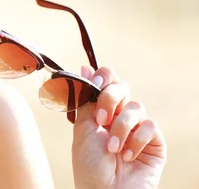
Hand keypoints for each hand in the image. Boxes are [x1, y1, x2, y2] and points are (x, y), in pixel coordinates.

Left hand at [71, 66, 166, 188]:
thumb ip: (86, 100)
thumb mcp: (82, 129)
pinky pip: (150, 126)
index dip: (103, 78)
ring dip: (120, 127)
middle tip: (101, 119)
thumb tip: (85, 70)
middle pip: (122, 87)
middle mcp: (119, 117)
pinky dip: (136, 139)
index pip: (107, 82)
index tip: (94, 81)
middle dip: (110, 98)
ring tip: (111, 148)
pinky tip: (127, 155)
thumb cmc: (89, 166)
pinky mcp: (154, 144)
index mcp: (100, 112)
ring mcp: (137, 129)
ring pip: (136, 107)